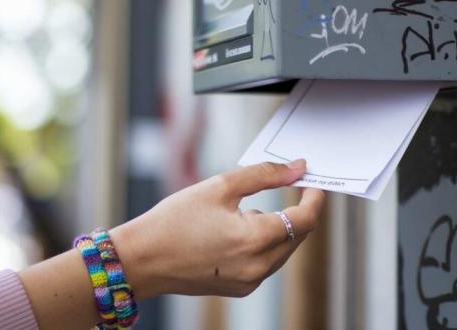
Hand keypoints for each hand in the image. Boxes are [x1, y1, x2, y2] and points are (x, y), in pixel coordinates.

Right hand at [109, 160, 324, 299]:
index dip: (314, 199)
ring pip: (283, 250)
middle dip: (299, 211)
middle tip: (290, 186)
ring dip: (280, 227)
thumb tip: (297, 169)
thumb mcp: (220, 187)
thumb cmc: (174, 221)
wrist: (142, 259)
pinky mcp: (240, 288)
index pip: (304, 220)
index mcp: (254, 241)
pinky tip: (239, 230)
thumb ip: (264, 175)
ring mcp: (249, 282)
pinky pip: (266, 262)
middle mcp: (257, 268)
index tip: (313, 182)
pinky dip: (264, 243)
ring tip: (248, 209)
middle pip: (297, 236)